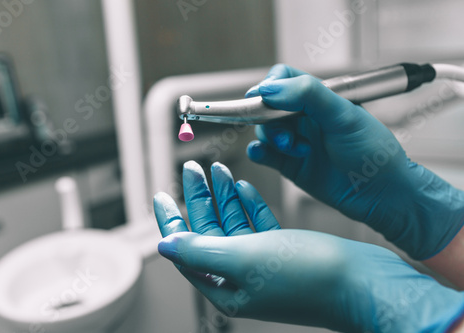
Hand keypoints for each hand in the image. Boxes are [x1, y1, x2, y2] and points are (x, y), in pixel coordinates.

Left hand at [153, 161, 463, 331]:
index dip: (171, 219)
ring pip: (234, 223)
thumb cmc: (308, 276)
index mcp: (225, 285)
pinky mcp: (285, 252)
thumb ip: (200, 251)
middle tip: (193, 166)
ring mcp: (264, 264)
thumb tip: (164, 245)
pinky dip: (249, 204)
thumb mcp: (245, 259)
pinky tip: (244, 186)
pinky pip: (258, 224)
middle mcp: (241, 277)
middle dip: (200, 198)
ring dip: (225, 195)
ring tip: (217, 168)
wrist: (364, 283)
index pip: (185, 248)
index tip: (161, 193)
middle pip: (209, 231)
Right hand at [245, 64, 463, 259]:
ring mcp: (296, 140)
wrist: (381, 193)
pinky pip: (264, 154)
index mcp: (319, 97)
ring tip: (295, 149)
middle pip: (268, 106)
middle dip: (269, 117)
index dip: (270, 86)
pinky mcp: (290, 164)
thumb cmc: (373, 151)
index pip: (284, 79)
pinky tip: (261, 153)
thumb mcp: (344, 115)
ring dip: (272, 138)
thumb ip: (309, 95)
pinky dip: (258, 152)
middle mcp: (304, 117)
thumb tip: (271, 89)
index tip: (262, 96)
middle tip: (284, 131)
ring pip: (265, 131)